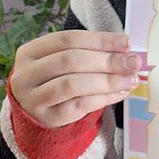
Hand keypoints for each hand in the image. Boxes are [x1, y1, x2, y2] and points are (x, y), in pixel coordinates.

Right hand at [9, 31, 140, 128]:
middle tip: (132, 62)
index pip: (67, 39)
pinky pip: (79, 106)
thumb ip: (89, 52)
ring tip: (130, 79)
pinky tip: (120, 93)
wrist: (35, 110)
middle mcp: (26, 74)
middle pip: (70, 61)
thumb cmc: (54, 78)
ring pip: (73, 85)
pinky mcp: (47, 118)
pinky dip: (103, 98)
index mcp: (30, 51)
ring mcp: (34, 98)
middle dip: (106, 60)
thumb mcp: (62, 59)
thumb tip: (126, 51)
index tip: (126, 42)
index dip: (99, 40)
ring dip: (107, 81)